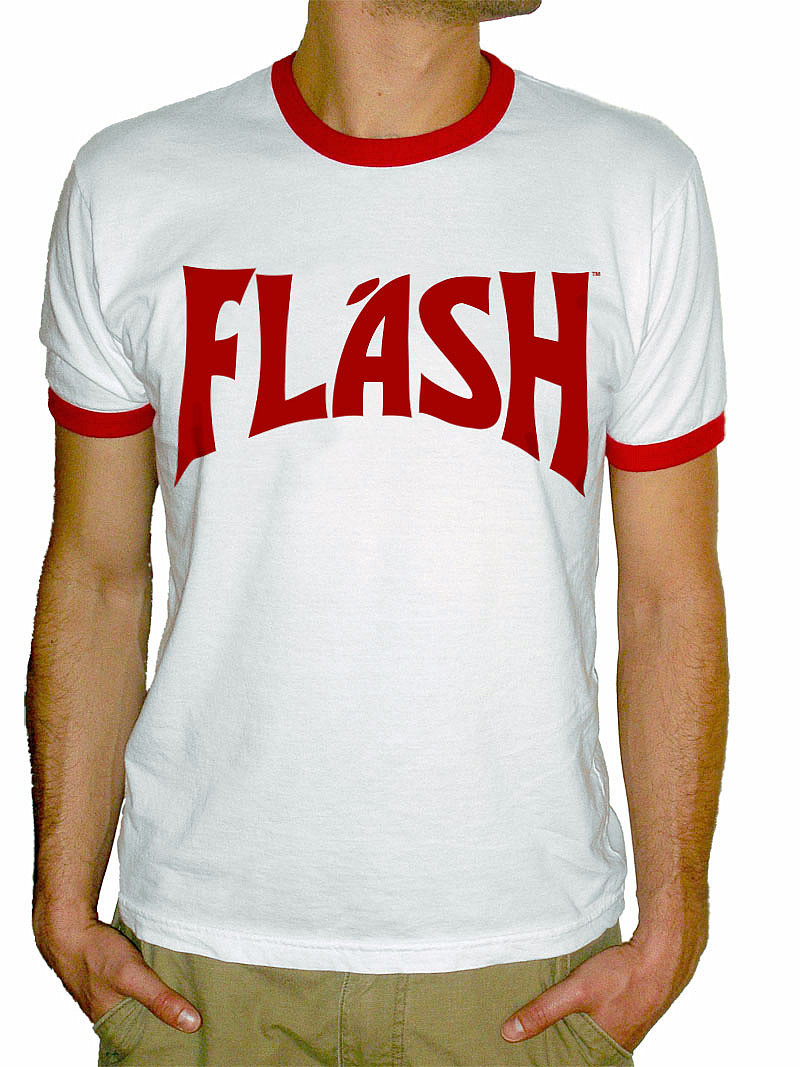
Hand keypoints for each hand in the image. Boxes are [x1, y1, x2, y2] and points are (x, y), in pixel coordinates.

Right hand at [33, 910, 201, 1031]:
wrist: (68, 928)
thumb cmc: (95, 954)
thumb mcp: (133, 976)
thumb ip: (160, 1000)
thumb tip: (192, 1024)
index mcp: (112, 1025)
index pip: (147, 1040)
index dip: (170, 1034)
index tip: (196, 1028)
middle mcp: (110, 1014)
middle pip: (147, 1020)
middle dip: (168, 1015)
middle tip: (197, 1006)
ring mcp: (109, 994)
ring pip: (142, 1001)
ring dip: (160, 995)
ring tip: (186, 990)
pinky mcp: (112, 977)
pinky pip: (137, 985)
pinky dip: (150, 980)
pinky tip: (165, 973)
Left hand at [499, 921, 706, 1052]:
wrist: (663, 954)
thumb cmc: (623, 976)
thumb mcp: (576, 992)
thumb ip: (543, 1012)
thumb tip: (510, 1033)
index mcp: (605, 1050)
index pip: (575, 1064)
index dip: (557, 1058)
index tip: (534, 1055)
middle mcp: (619, 1044)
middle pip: (583, 1049)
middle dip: (562, 1043)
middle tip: (537, 1036)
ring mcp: (629, 1027)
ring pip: (595, 1033)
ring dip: (577, 1027)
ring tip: (555, 1019)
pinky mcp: (633, 1009)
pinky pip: (606, 1019)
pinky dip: (591, 1014)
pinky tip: (583, 1004)